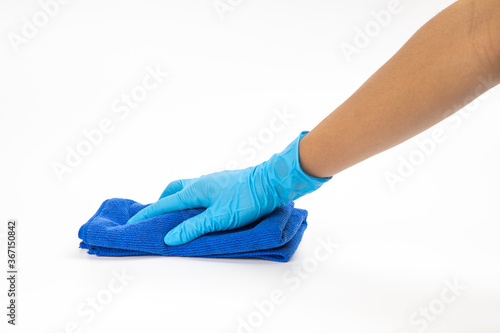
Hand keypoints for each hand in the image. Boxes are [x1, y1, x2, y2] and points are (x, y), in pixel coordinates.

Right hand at [126, 131, 329, 244]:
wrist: (271, 182)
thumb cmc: (246, 199)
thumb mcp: (218, 218)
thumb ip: (193, 228)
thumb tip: (169, 238)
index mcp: (195, 189)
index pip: (165, 203)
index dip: (148, 214)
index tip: (133, 222)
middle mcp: (201, 182)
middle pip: (174, 190)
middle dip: (163, 202)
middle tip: (157, 216)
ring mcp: (213, 181)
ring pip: (188, 189)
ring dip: (179, 200)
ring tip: (179, 216)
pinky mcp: (224, 184)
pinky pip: (200, 190)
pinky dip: (192, 200)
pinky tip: (201, 209)